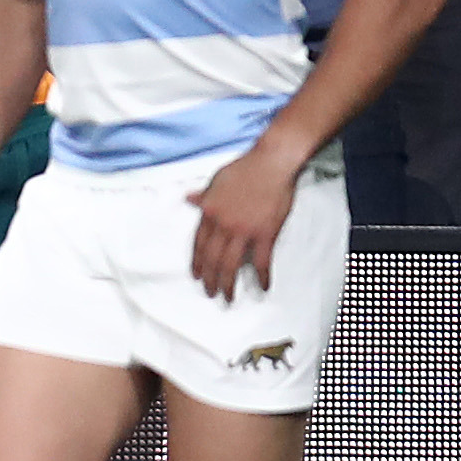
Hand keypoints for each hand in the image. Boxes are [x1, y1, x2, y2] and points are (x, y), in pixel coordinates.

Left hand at [188, 142, 300, 300]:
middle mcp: (222, 225)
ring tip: (227, 297)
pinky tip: (263, 286)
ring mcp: (243, 230)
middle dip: (209, 279)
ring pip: (230, 264)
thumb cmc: (245, 168)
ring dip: (227, 283)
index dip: (197, 262)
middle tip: (210, 292)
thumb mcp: (216, 180)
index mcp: (209, 213)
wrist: (271, 163)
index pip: (198, 244)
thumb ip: (204, 194)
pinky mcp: (264, 233)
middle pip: (211, 258)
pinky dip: (262, 275)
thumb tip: (189, 198)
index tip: (196, 275)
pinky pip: (262, 260)